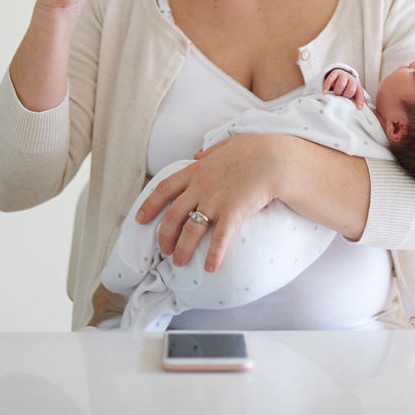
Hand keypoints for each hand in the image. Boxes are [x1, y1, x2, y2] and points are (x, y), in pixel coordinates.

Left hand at [133, 135, 286, 272]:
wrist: (275, 160)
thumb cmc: (254, 150)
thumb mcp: (226, 145)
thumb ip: (209, 151)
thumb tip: (196, 154)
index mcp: (196, 171)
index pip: (164, 189)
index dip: (149, 205)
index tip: (140, 219)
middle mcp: (200, 188)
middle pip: (173, 216)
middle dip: (164, 236)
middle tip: (163, 250)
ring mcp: (215, 202)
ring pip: (190, 231)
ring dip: (182, 250)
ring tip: (179, 263)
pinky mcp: (232, 214)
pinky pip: (219, 239)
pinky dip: (213, 256)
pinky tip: (210, 269)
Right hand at [323, 67, 366, 108]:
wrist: (341, 75)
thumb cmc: (347, 87)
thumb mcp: (353, 92)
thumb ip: (356, 100)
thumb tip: (360, 109)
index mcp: (357, 85)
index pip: (360, 94)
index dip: (359, 101)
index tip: (358, 108)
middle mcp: (351, 79)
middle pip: (350, 90)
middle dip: (346, 95)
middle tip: (342, 96)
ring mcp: (343, 75)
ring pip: (341, 85)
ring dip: (337, 91)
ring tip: (336, 93)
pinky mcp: (335, 73)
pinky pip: (330, 80)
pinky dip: (327, 86)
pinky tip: (325, 92)